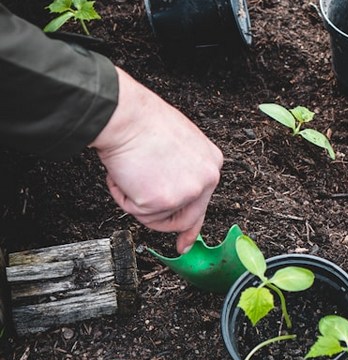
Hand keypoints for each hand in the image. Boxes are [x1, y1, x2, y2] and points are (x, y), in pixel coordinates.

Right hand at [90, 67, 222, 252]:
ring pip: (156, 218)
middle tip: (145, 209)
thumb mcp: (178, 145)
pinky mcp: (162, 200)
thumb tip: (176, 194)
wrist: (125, 116)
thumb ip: (182, 171)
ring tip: (131, 173)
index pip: (204, 203)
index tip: (185, 243)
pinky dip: (123, 197)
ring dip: (137, 201)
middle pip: (185, 219)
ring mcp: (186, 192)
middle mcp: (206, 179)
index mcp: (211, 164)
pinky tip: (124, 174)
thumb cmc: (143, 122)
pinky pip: (136, 212)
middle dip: (162, 220)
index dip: (192, 227)